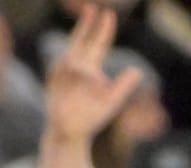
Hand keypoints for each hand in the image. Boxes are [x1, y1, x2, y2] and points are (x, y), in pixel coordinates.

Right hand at [44, 5, 141, 147]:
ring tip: (81, 55)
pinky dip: (66, 69)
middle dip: (85, 25)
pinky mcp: (54, 84)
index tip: (108, 14)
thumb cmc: (90, 118)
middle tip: (92, 7)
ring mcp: (63, 75)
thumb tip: (137, 71)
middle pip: (81, 41)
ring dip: (77, 55)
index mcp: (91, 68)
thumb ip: (123, 85)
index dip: (103, 29)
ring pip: (71, 58)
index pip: (98, 44)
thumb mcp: (111, 101)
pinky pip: (61, 72)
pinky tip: (70, 67)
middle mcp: (77, 67)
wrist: (69, 133)